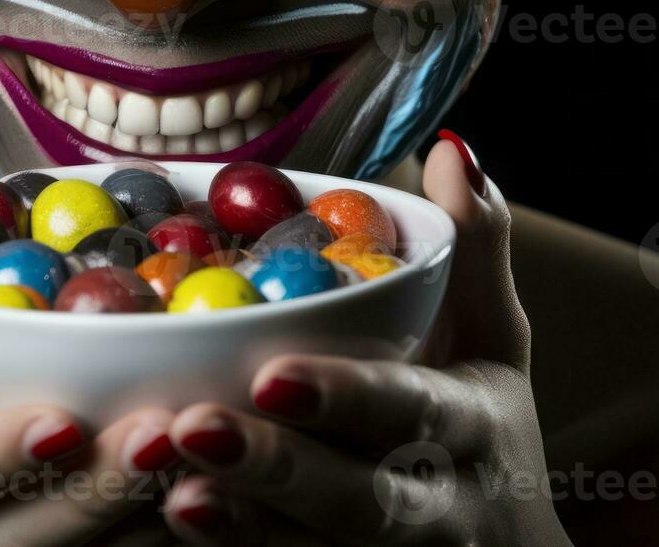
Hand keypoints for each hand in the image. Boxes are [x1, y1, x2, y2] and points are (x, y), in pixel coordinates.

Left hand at [158, 137, 570, 544]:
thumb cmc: (482, 431)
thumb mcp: (494, 341)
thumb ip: (473, 249)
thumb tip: (454, 149)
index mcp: (465, 425)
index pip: (409, 409)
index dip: (347, 396)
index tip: (274, 373)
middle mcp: (430, 504)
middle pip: (355, 498)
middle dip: (276, 466)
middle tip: (192, 427)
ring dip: (240, 524)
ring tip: (171, 487)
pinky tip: (164, 523)